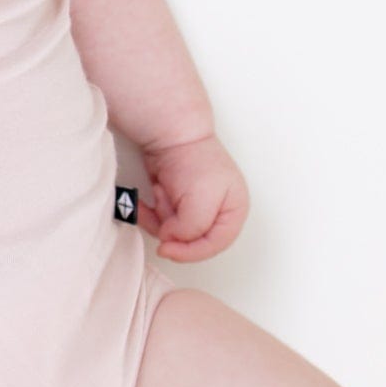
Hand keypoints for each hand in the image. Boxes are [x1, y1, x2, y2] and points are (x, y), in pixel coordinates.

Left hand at [137, 131, 246, 262]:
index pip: (215, 245)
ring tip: (162, 191)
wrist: (171, 134)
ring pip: (173, 231)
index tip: (168, 249)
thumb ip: (192, 230)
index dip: (191, 252)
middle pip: (191, 239)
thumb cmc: (194, 161)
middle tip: (164, 209)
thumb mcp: (201, 203)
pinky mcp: (175, 202)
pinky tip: (150, 196)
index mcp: (234, 211)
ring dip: (161, 216)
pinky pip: (160, 219)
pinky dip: (151, 212)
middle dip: (173, 227)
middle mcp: (217, 211)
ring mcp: (195, 207)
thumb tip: (174, 239)